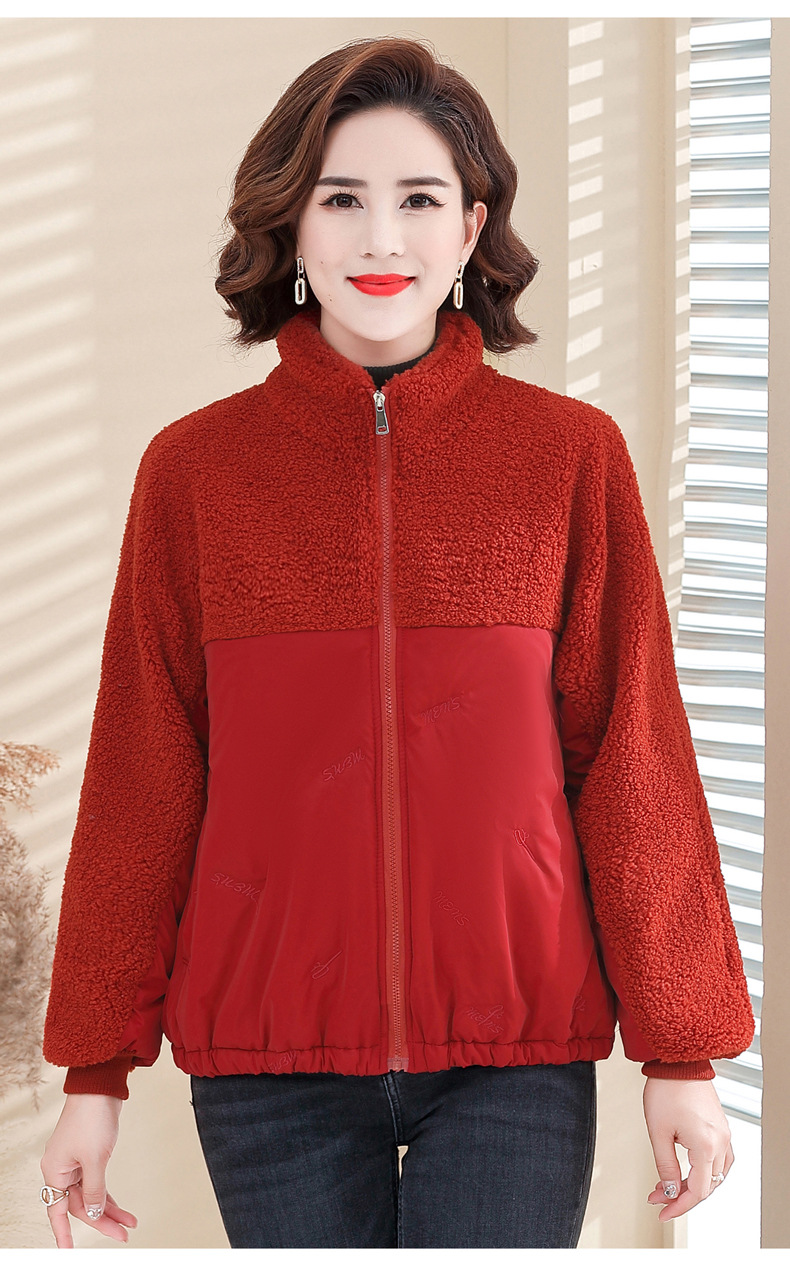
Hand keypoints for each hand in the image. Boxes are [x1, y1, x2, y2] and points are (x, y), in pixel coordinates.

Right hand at [40, 1093, 137, 1247]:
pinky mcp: (89, 1155)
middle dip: (102, 1220)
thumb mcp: (95, 1158)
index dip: (64, 1234)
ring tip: (130, 1223)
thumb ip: (94, 1190)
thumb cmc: (91, 1117)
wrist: (99, 1087)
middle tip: (122, 1234)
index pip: (57, 1211)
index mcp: (55, 1171)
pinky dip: (109, 1194)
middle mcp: (62, 1169)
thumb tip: (95, 1212)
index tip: (69, 1253)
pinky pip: (97, 1182)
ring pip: (91, 1194)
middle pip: (79, 1204)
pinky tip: (122, 1207)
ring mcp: (76, 1162)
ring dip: (110, 1209)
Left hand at [643, 1077, 733, 1221]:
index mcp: (706, 1146)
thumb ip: (665, 1166)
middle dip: (681, 1195)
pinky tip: (689, 1170)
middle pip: (707, 1185)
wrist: (679, 1062)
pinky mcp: (721, 1127)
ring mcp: (724, 1134)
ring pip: (716, 1175)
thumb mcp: (658, 1132)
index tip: (662, 1211)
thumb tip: (668, 1190)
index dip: (678, 1205)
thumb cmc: (667, 1090)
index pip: (697, 1191)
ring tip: (670, 1184)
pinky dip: (705, 1170)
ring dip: (694, 1184)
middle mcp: (721, 1142)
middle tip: (658, 1196)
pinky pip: (721, 1159)